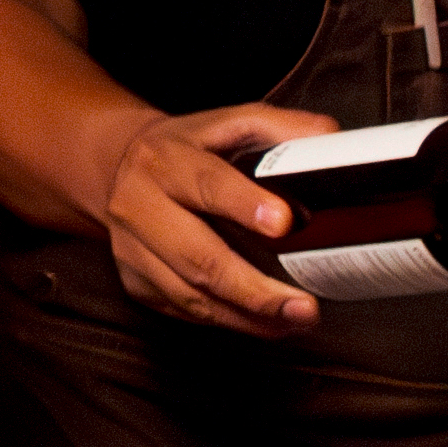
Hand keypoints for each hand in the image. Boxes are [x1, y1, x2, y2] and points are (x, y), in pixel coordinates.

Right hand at [102, 99, 334, 337]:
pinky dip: (229, 321)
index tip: (283, 223)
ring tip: (294, 319)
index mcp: (165, 160)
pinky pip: (185, 311)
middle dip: (254, 287)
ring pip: (190, 294)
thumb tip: (328, 140)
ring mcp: (132, 249)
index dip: (244, 204)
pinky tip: (265, 323)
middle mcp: (139, 205)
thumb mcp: (226, 123)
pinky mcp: (136, 282)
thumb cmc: (186, 149)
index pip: (206, 184)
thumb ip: (278, 129)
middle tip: (303, 304)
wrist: (119, 166)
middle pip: (197, 256)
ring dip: (247, 315)